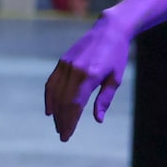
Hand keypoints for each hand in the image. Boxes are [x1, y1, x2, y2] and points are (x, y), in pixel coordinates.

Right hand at [45, 13, 134, 140]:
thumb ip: (105, 99)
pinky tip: (50, 110)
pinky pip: (52, 82)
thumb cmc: (117, 56)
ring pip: (55, 93)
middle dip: (62, 120)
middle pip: (64, 101)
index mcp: (90, 76)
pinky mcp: (62, 61)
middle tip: (63, 136)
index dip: (70, 122)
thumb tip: (97, 119)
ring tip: (58, 126)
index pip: (75, 105)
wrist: (109, 31)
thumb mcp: (116, 79)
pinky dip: (49, 97)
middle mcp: (74, 70)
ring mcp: (66, 65)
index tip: (67, 135)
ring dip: (55, 111)